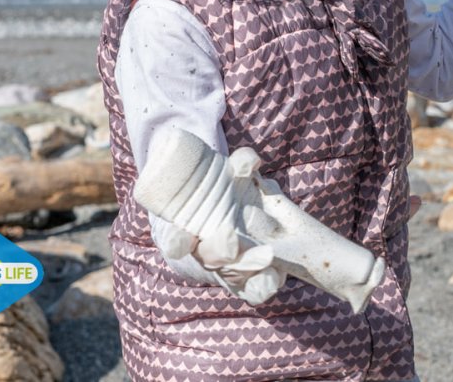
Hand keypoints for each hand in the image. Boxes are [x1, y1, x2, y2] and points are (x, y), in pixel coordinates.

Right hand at [152, 147, 286, 304]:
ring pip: (232, 276)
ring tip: (266, 258)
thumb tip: (248, 162)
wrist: (240, 216)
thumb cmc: (228, 190)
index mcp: (188, 232)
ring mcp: (226, 269)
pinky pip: (252, 290)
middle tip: (232, 241)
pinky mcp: (247, 281)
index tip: (182, 238)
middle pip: (208, 258)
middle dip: (219, 251)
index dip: (177, 240)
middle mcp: (204, 253)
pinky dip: (262, 285)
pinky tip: (276, 277)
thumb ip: (240, 163)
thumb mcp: (231, 173)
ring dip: (247, 269)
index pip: (176, 240)